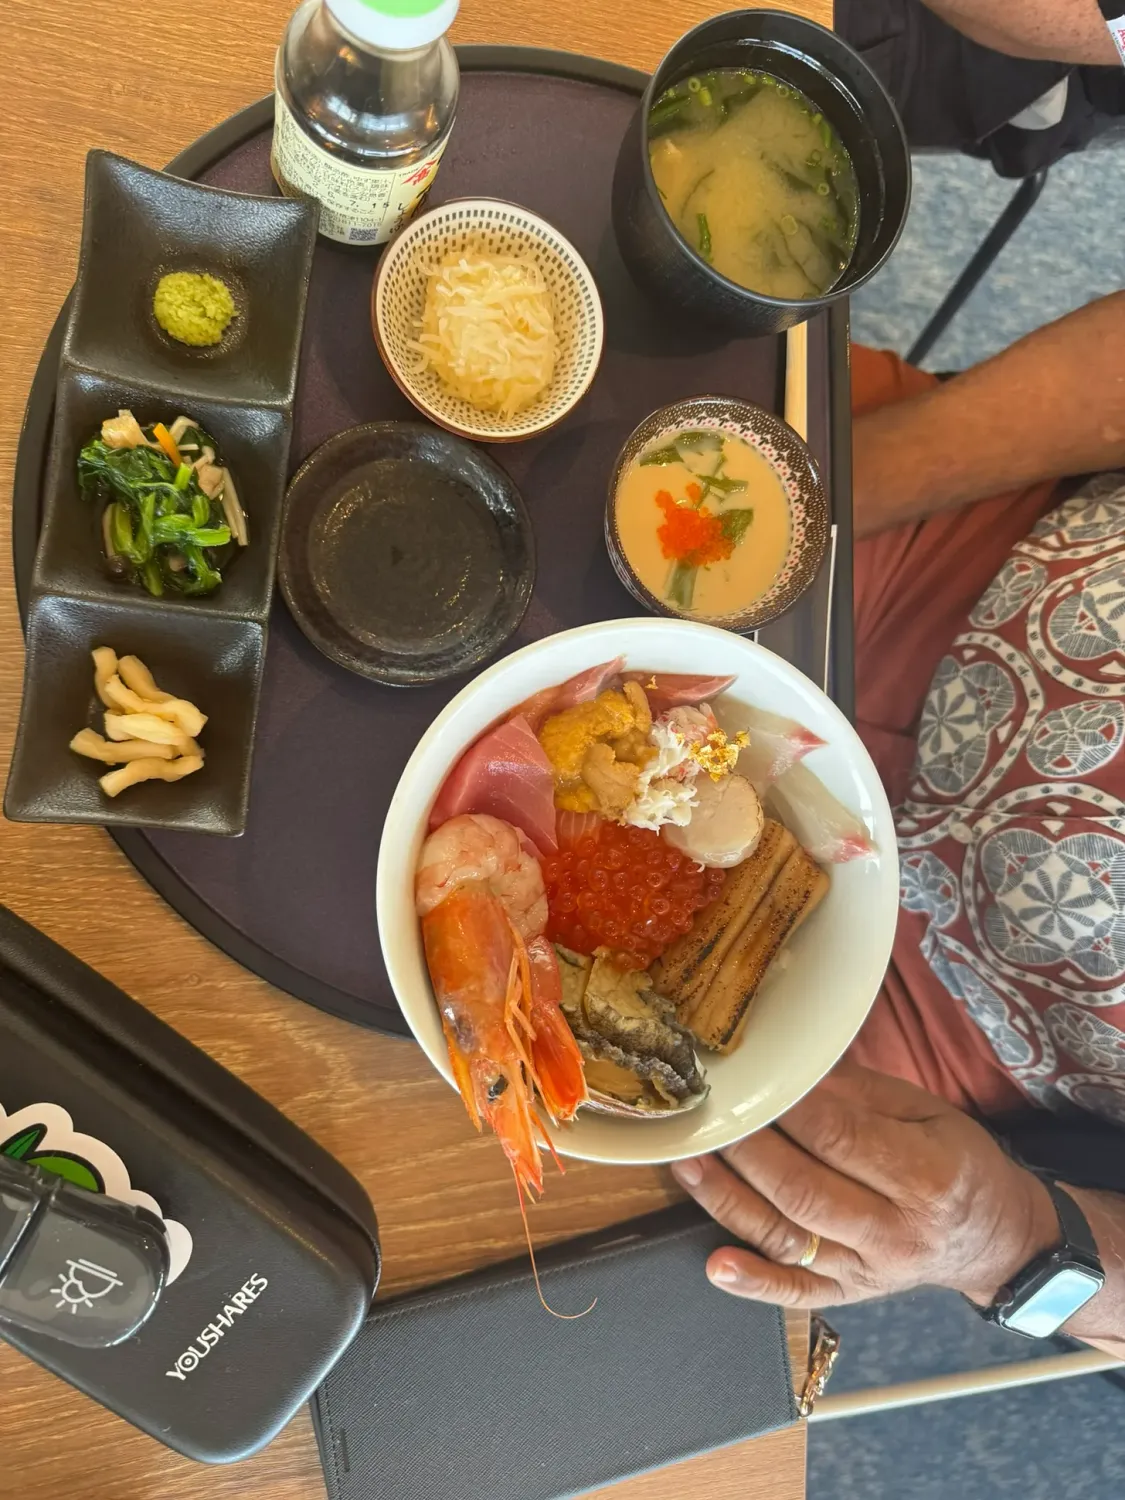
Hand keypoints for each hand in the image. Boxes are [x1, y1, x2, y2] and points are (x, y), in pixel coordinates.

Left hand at [671, 1058, 1059, 1307]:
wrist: (994, 1237)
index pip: (839, 1138)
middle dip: (745, 1148)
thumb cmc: (956, 1160)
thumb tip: (792, 1067)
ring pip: (787, 1237)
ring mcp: (868, 1271)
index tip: (748, 1080)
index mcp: (927, 1176)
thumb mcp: (926, 1110)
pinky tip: (716, 1265)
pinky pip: (796, 1294)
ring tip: (687, 1164)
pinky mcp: (848, 1294)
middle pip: (802, 1189)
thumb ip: (858, 1091)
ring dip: (729, 1200)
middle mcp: (895, 1232)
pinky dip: (753, 1283)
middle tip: (706, 1113)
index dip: (785, 1108)